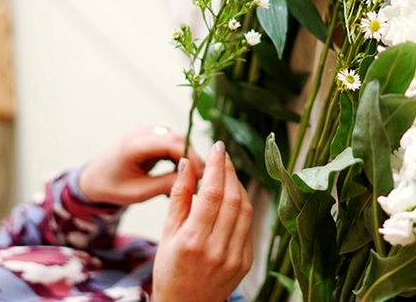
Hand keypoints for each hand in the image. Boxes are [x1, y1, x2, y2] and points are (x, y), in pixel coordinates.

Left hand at [78, 126, 204, 205]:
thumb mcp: (138, 192)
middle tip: (202, 179)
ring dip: (188, 157)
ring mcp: (144, 132)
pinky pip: (171, 141)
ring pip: (177, 138)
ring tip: (193, 179)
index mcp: (134, 145)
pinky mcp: (149, 136)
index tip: (203, 176)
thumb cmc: (111, 188)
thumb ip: (165, 185)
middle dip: (193, 157)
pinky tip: (181, 174)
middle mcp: (140, 132)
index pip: (172, 143)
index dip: (191, 158)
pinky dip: (180, 156)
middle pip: (178, 137)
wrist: (92, 179)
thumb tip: (194, 182)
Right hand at [152, 141, 253, 301]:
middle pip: (232, 198)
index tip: (216, 147)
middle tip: (222, 154)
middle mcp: (217, 249)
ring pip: (245, 209)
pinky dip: (243, 206)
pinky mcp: (246, 262)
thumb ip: (179, 196)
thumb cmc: (170, 269)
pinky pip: (249, 226)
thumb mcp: (167, 232)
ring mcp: (235, 257)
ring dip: (238, 185)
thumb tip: (187, 163)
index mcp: (193, 240)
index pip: (213, 192)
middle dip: (229, 170)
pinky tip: (234, 196)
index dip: (217, 166)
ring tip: (228, 171)